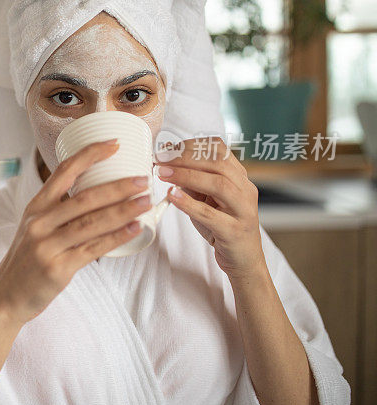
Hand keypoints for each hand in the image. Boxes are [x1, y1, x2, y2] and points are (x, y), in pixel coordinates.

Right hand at [0, 140, 152, 325]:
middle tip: (142, 179)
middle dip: (117, 187)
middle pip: (84, 198)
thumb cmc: (27, 260)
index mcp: (36, 207)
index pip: (64, 171)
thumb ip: (59, 211)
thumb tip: (99, 195)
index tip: (114, 145)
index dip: (90, 155)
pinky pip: (93, 249)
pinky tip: (134, 229)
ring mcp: (47, 245)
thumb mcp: (35, 228)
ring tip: (145, 202)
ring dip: (123, 210)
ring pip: (92, 222)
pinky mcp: (58, 268)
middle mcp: (39, 222)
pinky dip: (116, 237)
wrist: (6, 297)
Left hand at [155, 137, 266, 279]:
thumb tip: (166, 160)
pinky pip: (211, 215)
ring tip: (162, 173)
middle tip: (160, 159)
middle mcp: (245, 190)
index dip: (191, 145)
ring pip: (219, 185)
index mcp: (239, 177)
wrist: (243, 258)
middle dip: (185, 158)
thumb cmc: (221, 224)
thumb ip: (190, 180)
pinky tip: (172, 196)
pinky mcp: (234, 231)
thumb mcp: (205, 198)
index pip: (219, 149)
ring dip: (186, 175)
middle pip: (218, 163)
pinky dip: (189, 203)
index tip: (166, 148)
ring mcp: (243, 211)